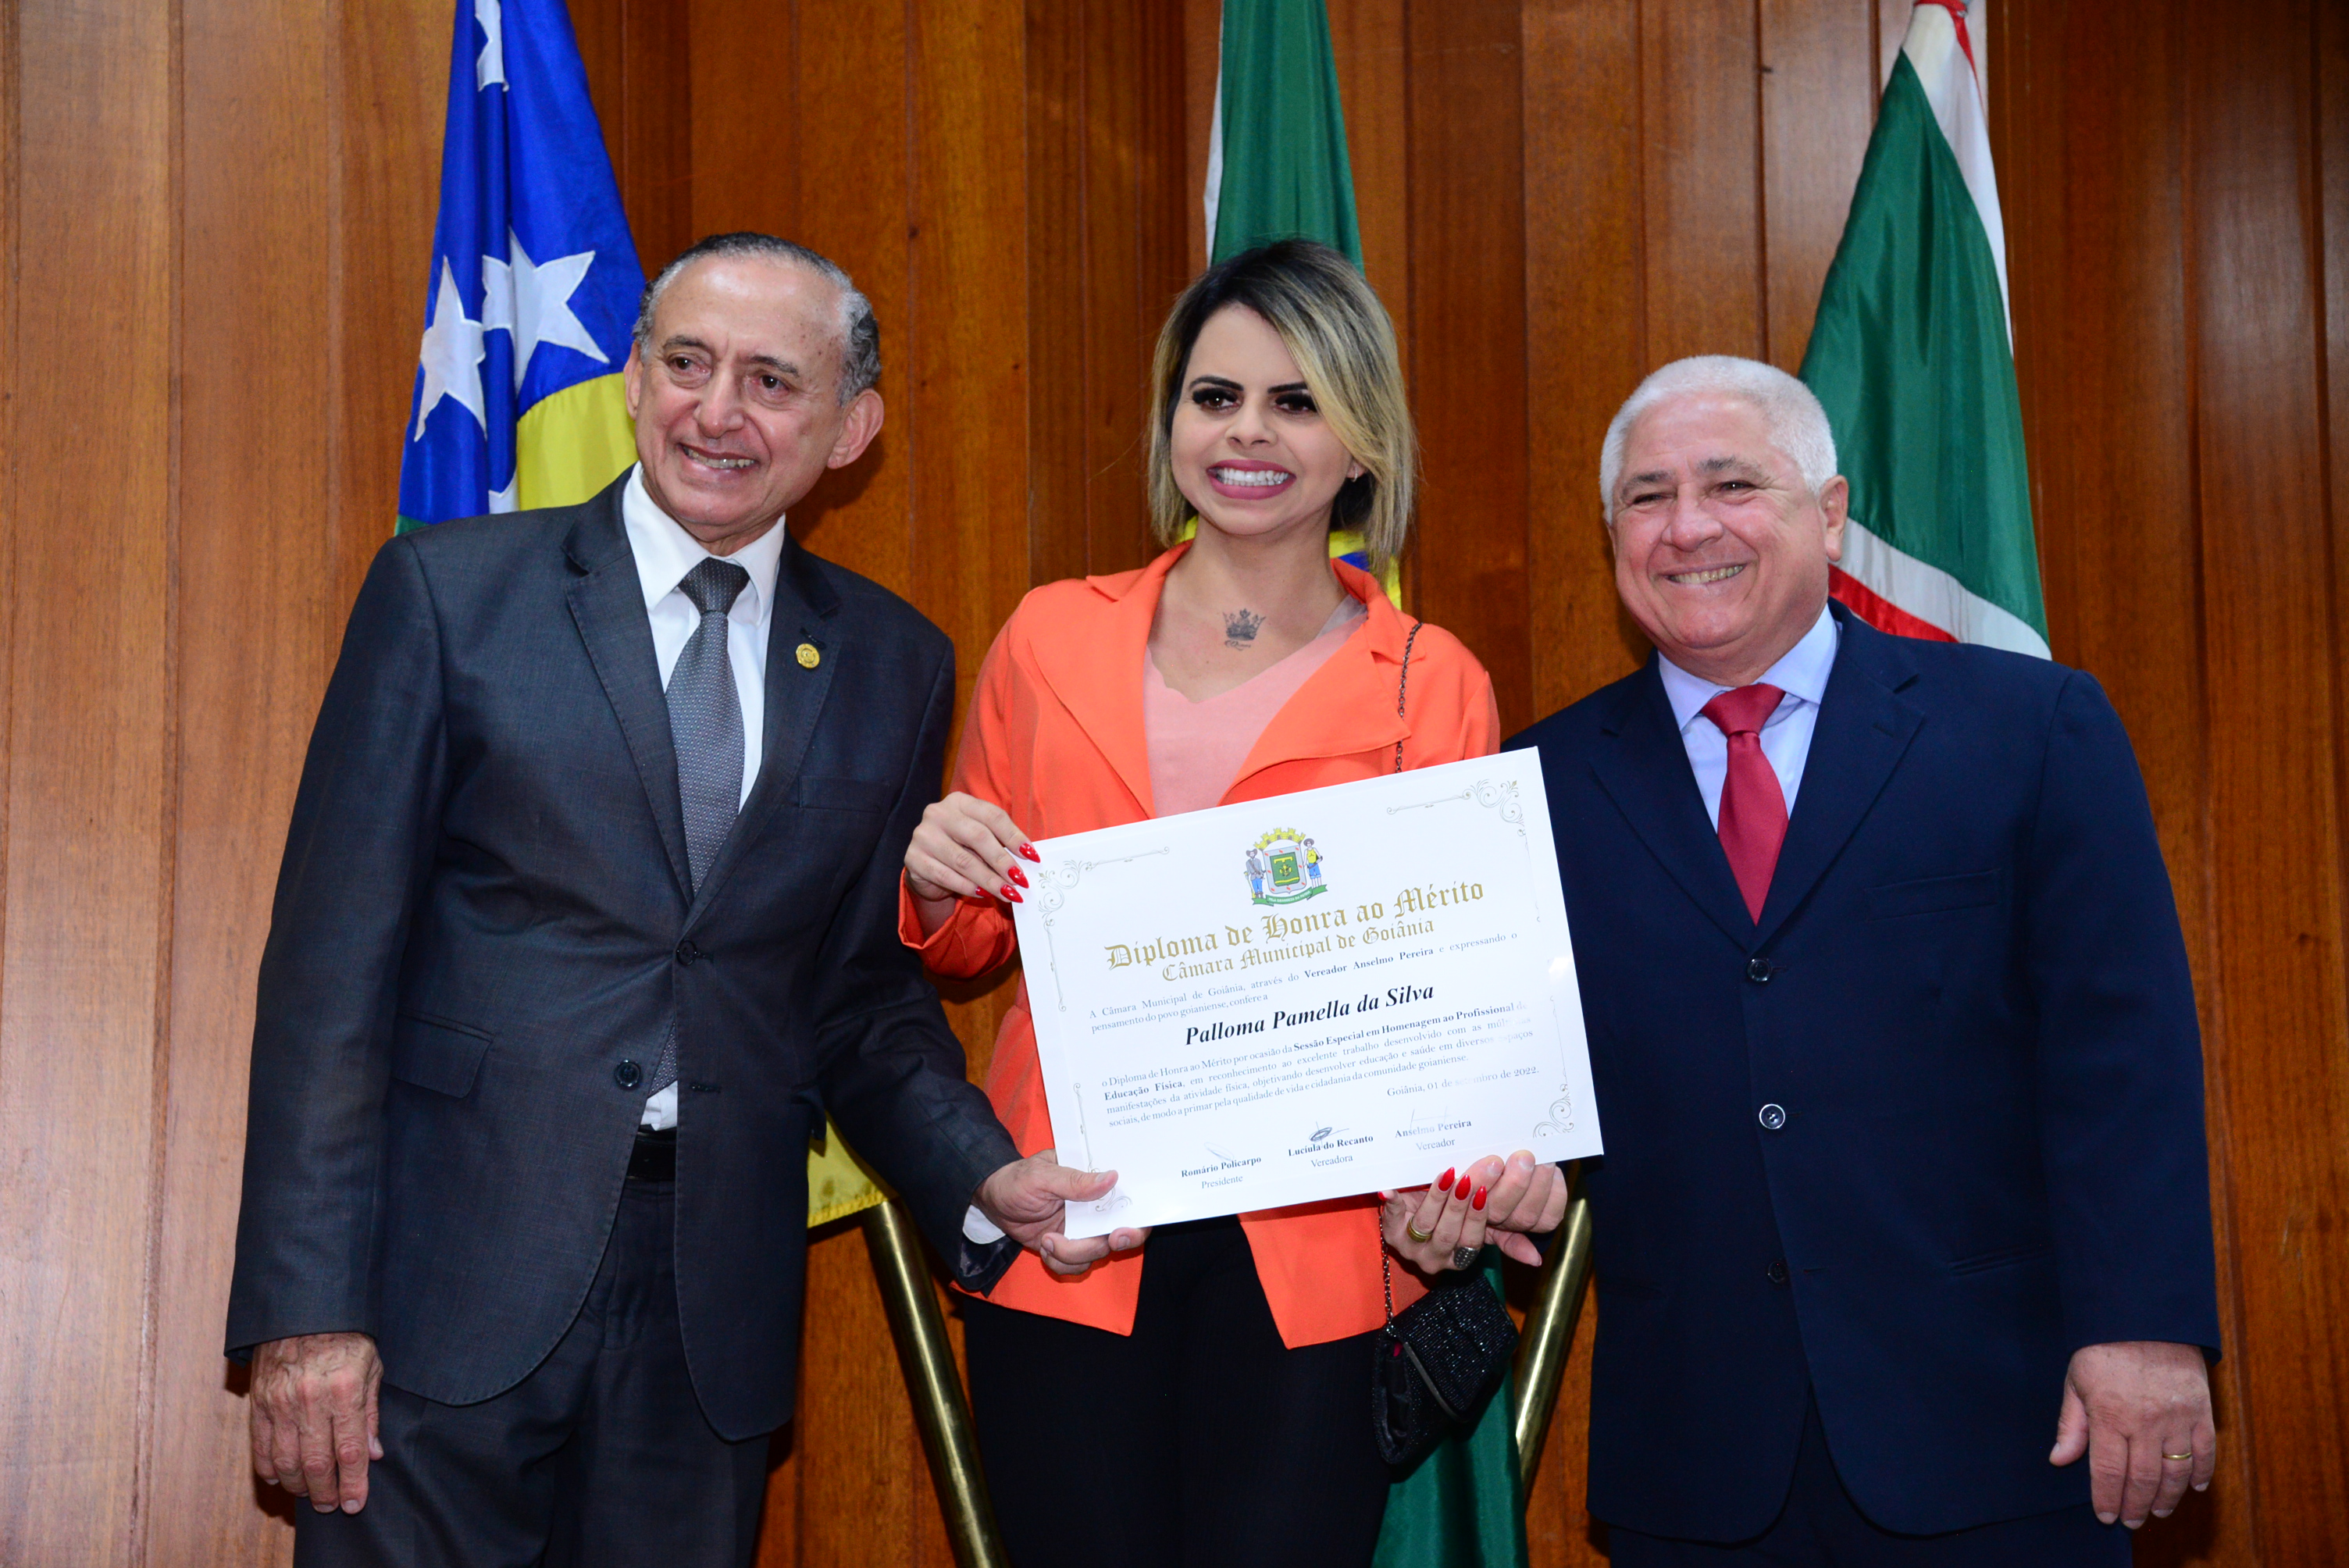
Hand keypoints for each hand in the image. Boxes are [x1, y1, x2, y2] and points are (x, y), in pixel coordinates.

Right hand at [249, 1331, 383, 1513]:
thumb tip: (373, 1454)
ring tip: (311, 1494)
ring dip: (298, 1485)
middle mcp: (311, 1399)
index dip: (352, 1483)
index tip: (354, 1504)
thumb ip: (370, 1413)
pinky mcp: (259, 1401)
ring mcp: (281, 1402)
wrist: (304, 1306)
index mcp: (344, 1390)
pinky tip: (281, 1478)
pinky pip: (261, 1446)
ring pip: (286, 1461)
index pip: (349, 1451)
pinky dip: (270, 1468)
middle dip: (325, 1492)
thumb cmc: (346, 1336)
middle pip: (316, 1463)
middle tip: (331, 1506)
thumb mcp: (371, 1367)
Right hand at [906, 792, 1036, 930]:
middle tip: (1021, 880)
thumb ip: (999, 842)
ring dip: (990, 880)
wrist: (927, 866)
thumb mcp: (980, 839)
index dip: (1014, 836)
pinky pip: (946, 876)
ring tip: (1008, 892)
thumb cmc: (961, 849)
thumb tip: (1028, 859)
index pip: (992, 816)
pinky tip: (984, 894)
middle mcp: (938, 813)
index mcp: (959, 802)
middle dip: (1003, 861)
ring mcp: (923, 835)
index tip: (1032, 856)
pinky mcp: (913, 858)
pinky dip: (968, 887)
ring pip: (963, 860)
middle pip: (978, 837)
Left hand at [975, 1150, 1138, 1277]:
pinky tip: (1044, 1247)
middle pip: (1121, 1233)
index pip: (1130, 1197)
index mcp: (1095, 1180)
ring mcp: (1083, 1229)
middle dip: (1110, 1244)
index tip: (1121, 1232)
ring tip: (1047, 1240)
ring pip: (1096, 1253)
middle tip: (1100, 1245)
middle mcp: (1095, 1207)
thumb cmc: (1017, 1179)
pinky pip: (1077, 1265)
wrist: (992, 1201)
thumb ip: (1075, 1181)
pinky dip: (1060, 1263)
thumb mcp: (1042, 1176)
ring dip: (1073, 1255)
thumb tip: (1111, 1178)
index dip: (1137, 1219)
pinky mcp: (1068, 1246)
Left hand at [1381, 1153, 1561, 1272]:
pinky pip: (1390, 1218)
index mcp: (1461, 1257)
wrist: (1413, 1211)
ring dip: (1436, 1199)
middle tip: (1472, 1176)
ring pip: (1426, 1224)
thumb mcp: (1482, 1228)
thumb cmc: (1452, 1217)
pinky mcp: (1390, 1231)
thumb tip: (1536, 1258)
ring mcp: (1412, 1246)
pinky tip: (1390, 1190)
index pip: (1474, 1240)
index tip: (1486, 1191)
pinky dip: (1391, 1203)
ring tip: (1447, 1175)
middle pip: (1450, 1233)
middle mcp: (1436, 1257)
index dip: (1480, 1216)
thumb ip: (1506, 1238)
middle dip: (1461, 1204)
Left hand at [2049, 1340, 2214, 1526]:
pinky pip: (2205, 1451)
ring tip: (2157, 1511)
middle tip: (2132, 1521)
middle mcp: (2145, 1421)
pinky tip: (2192, 1487)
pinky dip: (2201, 1473)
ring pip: (2176, 1471)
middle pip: (2143, 1478)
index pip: (2107, 1470)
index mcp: (2109, 1414)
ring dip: (2167, 1497)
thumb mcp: (2076, 1380)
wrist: (2146, 1316)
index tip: (2106, 1516)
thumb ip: (2071, 1423)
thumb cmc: (2103, 1348)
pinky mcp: (2201, 1410)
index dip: (2107, 1498)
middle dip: (2136, 1505)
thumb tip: (2060, 1459)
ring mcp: (2177, 1417)